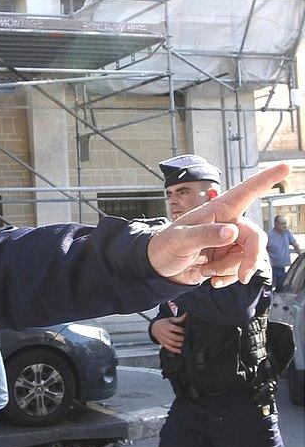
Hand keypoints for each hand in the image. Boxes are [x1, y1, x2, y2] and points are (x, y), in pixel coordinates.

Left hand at [148, 163, 289, 287]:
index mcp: (218, 211)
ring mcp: (229, 242)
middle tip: (242, 276)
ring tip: (206, 270)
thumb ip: (205, 235)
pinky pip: (239, 269)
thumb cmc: (165, 246)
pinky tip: (212, 280)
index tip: (286, 167)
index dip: (266, 179)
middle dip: (251, 258)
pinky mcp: (227, 257)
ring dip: (229, 269)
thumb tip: (232, 232)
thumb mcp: (181, 239)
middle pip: (255, 237)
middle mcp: (228, 223)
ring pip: (248, 256)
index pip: (246, 192)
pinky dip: (227, 277)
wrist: (159, 268)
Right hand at [151, 314, 186, 353]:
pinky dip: (175, 350)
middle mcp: (163, 332)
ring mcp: (162, 338)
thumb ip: (179, 319)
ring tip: (185, 344)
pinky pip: (169, 348)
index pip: (175, 329)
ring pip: (172, 343)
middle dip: (182, 338)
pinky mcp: (162, 343)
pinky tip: (180, 350)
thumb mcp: (171, 319)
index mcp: (166, 325)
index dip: (182, 331)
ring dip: (179, 344)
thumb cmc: (164, 323)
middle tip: (187, 338)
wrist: (154, 327)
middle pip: (174, 337)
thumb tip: (187, 314)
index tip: (187, 331)